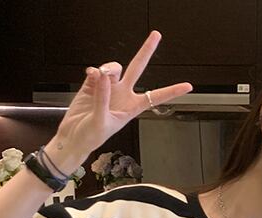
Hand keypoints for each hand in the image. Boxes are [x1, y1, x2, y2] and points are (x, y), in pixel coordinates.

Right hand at [48, 30, 192, 169]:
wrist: (73, 137)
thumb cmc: (91, 137)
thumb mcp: (101, 121)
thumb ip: (102, 98)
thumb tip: (103, 75)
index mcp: (131, 108)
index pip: (155, 96)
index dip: (172, 91)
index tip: (188, 86)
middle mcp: (122, 95)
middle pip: (137, 68)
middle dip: (146, 51)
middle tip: (156, 35)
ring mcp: (108, 88)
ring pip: (114, 67)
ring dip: (108, 68)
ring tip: (100, 76)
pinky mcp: (92, 85)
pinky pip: (96, 71)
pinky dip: (93, 71)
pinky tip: (90, 76)